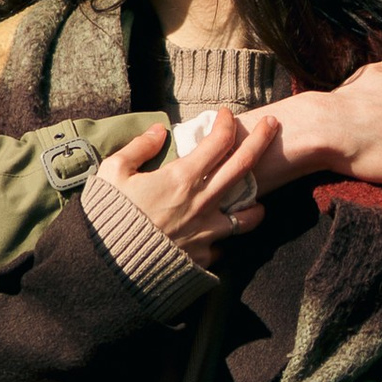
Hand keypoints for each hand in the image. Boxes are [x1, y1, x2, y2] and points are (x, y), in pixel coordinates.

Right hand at [95, 109, 263, 253]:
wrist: (110, 267)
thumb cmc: (109, 216)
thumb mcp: (113, 172)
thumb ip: (138, 147)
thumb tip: (158, 130)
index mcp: (181, 177)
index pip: (218, 141)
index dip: (225, 123)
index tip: (226, 114)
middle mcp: (202, 202)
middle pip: (244, 166)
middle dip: (262, 139)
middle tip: (272, 125)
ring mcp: (207, 231)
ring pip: (248, 215)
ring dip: (256, 205)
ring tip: (258, 203)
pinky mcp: (203, 256)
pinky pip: (222, 246)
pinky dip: (223, 241)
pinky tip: (220, 239)